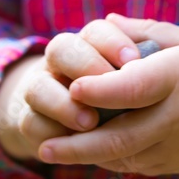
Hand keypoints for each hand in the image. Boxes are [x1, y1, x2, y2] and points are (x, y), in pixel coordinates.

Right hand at [0, 19, 141, 161]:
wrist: (87, 127)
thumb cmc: (128, 95)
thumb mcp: (143, 74)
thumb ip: (148, 52)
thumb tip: (143, 37)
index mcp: (91, 45)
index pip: (96, 31)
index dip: (112, 43)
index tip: (134, 61)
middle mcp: (61, 63)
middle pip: (61, 49)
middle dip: (85, 67)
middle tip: (110, 89)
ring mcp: (42, 91)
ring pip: (38, 87)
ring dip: (62, 104)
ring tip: (89, 122)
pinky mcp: (31, 122)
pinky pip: (30, 124)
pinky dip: (49, 134)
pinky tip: (71, 146)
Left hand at [36, 14, 178, 175]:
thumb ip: (146, 32)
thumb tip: (108, 22)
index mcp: (177, 78)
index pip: (133, 87)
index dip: (101, 90)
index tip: (74, 87)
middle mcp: (175, 115)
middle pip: (120, 136)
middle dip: (77, 145)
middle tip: (43, 147)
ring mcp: (178, 145)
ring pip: (125, 157)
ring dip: (88, 157)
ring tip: (55, 151)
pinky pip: (139, 166)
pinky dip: (113, 161)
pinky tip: (92, 154)